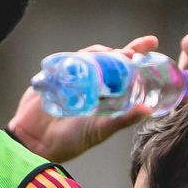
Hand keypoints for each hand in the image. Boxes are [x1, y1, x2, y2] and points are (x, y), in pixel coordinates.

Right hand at [7, 36, 160, 162]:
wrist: (36, 144)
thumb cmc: (70, 141)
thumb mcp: (100, 130)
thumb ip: (123, 119)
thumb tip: (148, 110)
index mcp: (104, 95)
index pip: (124, 70)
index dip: (136, 54)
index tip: (151, 42)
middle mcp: (90, 83)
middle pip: (107, 58)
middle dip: (120, 52)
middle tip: (131, 53)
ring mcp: (71, 77)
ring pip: (88, 56)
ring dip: (100, 53)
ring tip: (110, 56)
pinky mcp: (53, 76)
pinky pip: (65, 61)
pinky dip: (74, 59)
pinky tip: (83, 60)